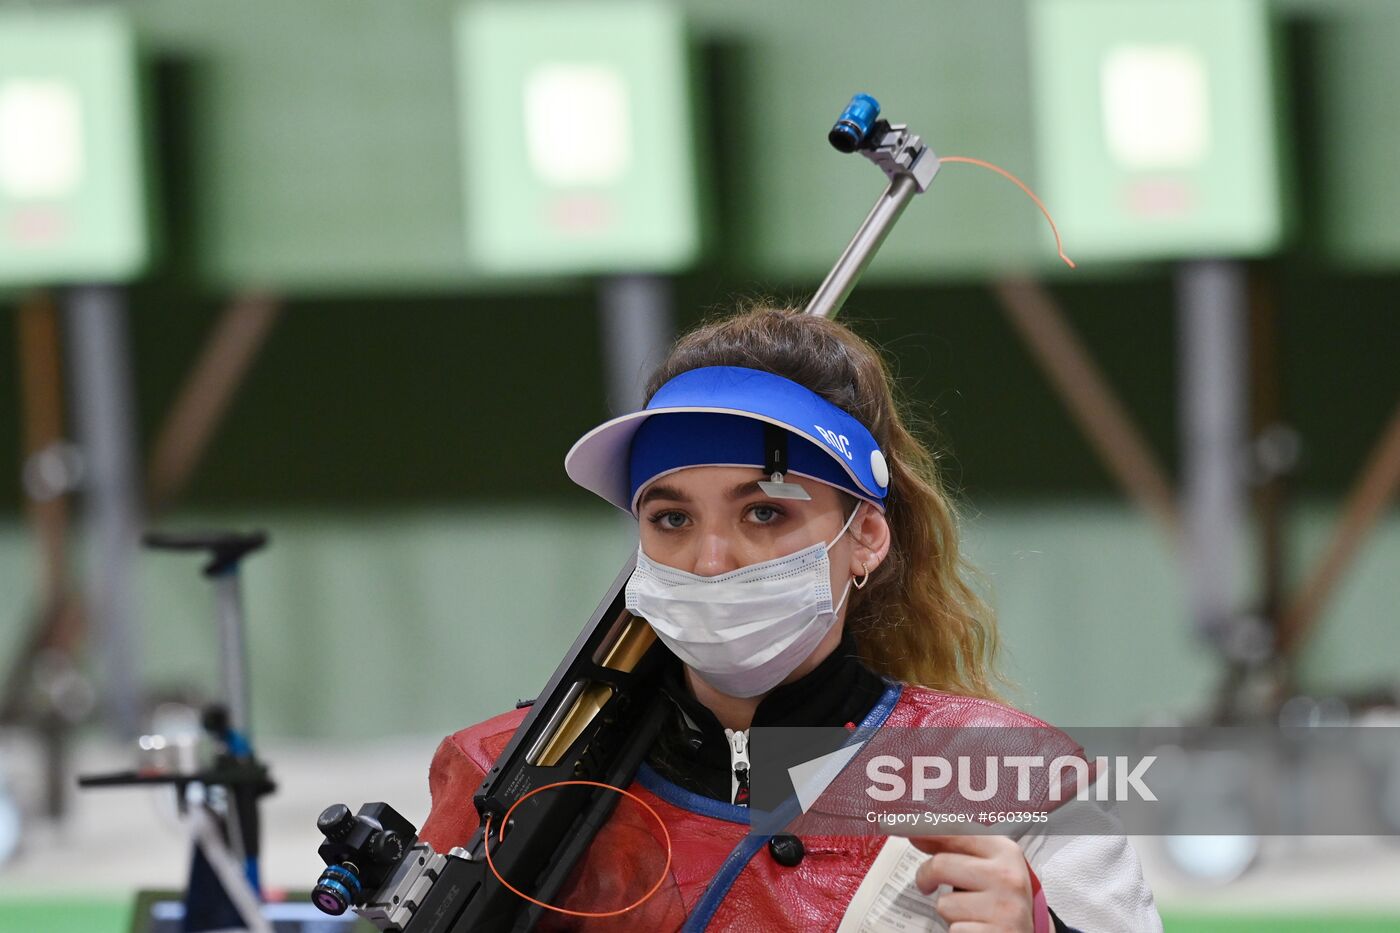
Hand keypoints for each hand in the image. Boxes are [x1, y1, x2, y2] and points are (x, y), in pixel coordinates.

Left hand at [912, 834, 1032, 931]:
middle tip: (927, 884)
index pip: (954, 831)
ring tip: (969, 913)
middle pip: (940, 865)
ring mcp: (1003, 908)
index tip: (902, 828)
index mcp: (1005, 852)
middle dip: (926, 877)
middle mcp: (1007, 876)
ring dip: (949, 911)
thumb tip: (916, 832)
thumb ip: (955, 847)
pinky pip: (954, 930)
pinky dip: (959, 931)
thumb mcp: (988, 867)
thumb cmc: (1001, 899)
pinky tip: (976, 928)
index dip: (924, 830)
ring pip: (944, 903)